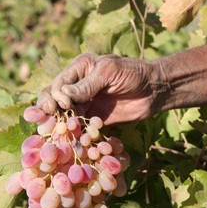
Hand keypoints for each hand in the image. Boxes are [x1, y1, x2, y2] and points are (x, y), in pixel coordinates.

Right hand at [36, 53, 161, 124]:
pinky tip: (75, 138)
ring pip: (64, 115)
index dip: (56, 95)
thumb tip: (62, 95)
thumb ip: (87, 85)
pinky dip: (75, 133)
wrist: (154, 90)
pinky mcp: (94, 119)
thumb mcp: (109, 73)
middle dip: (51, 109)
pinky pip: (79, 127)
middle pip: (54, 99)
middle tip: (53, 119)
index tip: (63, 105)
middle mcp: (78, 86)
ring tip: (62, 131)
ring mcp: (85, 103)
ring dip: (61, 123)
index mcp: (80, 68)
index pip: (58, 83)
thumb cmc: (133, 73)